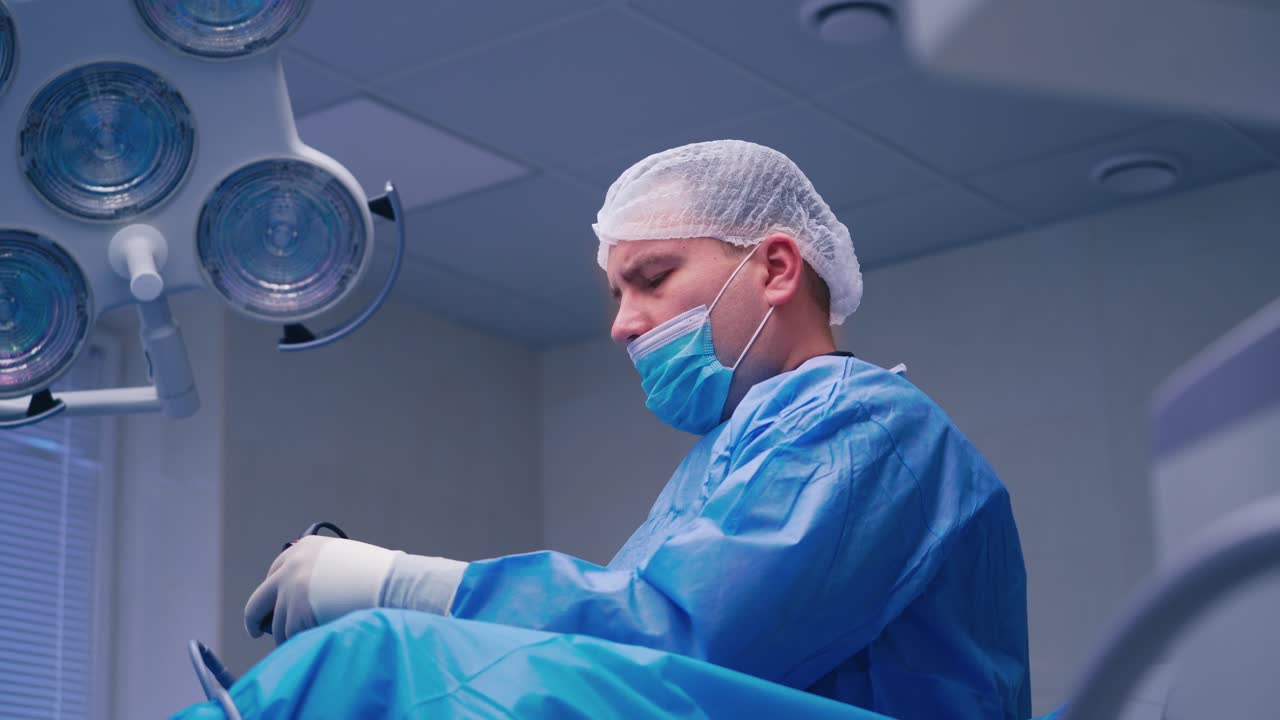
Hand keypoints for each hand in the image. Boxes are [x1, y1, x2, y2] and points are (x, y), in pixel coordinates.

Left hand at [244, 535, 400, 644]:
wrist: (389, 583)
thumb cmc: (377, 575)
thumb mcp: (342, 560)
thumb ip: (319, 571)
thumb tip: (302, 598)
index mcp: (304, 548)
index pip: (274, 572)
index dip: (272, 593)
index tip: (269, 606)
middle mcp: (291, 566)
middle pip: (259, 600)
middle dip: (256, 619)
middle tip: (256, 631)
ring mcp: (291, 589)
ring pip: (277, 625)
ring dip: (287, 635)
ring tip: (307, 639)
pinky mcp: (296, 612)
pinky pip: (290, 636)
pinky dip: (300, 642)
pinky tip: (314, 640)